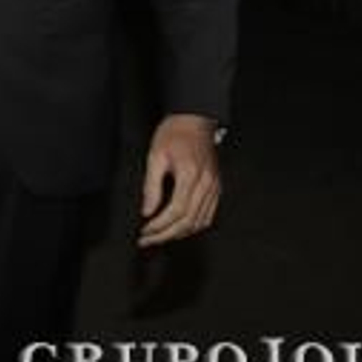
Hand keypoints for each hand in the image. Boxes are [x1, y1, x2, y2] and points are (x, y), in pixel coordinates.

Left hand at [138, 113, 221, 246]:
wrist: (194, 121)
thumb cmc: (174, 134)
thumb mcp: (155, 156)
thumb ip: (151, 186)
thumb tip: (147, 211)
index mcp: (190, 174)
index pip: (176, 211)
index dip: (159, 225)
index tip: (145, 231)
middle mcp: (206, 183)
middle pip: (188, 221)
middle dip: (166, 235)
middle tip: (148, 240)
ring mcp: (214, 187)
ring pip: (200, 222)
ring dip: (179, 234)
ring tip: (159, 236)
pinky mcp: (217, 188)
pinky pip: (208, 215)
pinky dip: (193, 226)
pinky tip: (178, 228)